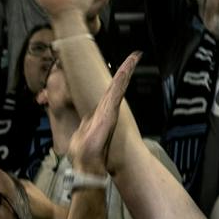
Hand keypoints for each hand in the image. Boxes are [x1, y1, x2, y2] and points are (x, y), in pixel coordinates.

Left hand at [70, 53, 139, 175]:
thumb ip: (86, 124)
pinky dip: (121, 81)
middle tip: (136, 54)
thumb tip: (85, 121)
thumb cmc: (85, 153)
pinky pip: (115, 93)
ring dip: (126, 70)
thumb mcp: (82, 134)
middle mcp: (108, 110)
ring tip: (134, 57)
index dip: (118, 79)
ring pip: (118, 86)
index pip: (110, 92)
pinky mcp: (109, 113)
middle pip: (118, 85)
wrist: (87, 164)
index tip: (125, 66)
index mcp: (101, 114)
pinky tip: (126, 70)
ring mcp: (109, 111)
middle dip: (126, 69)